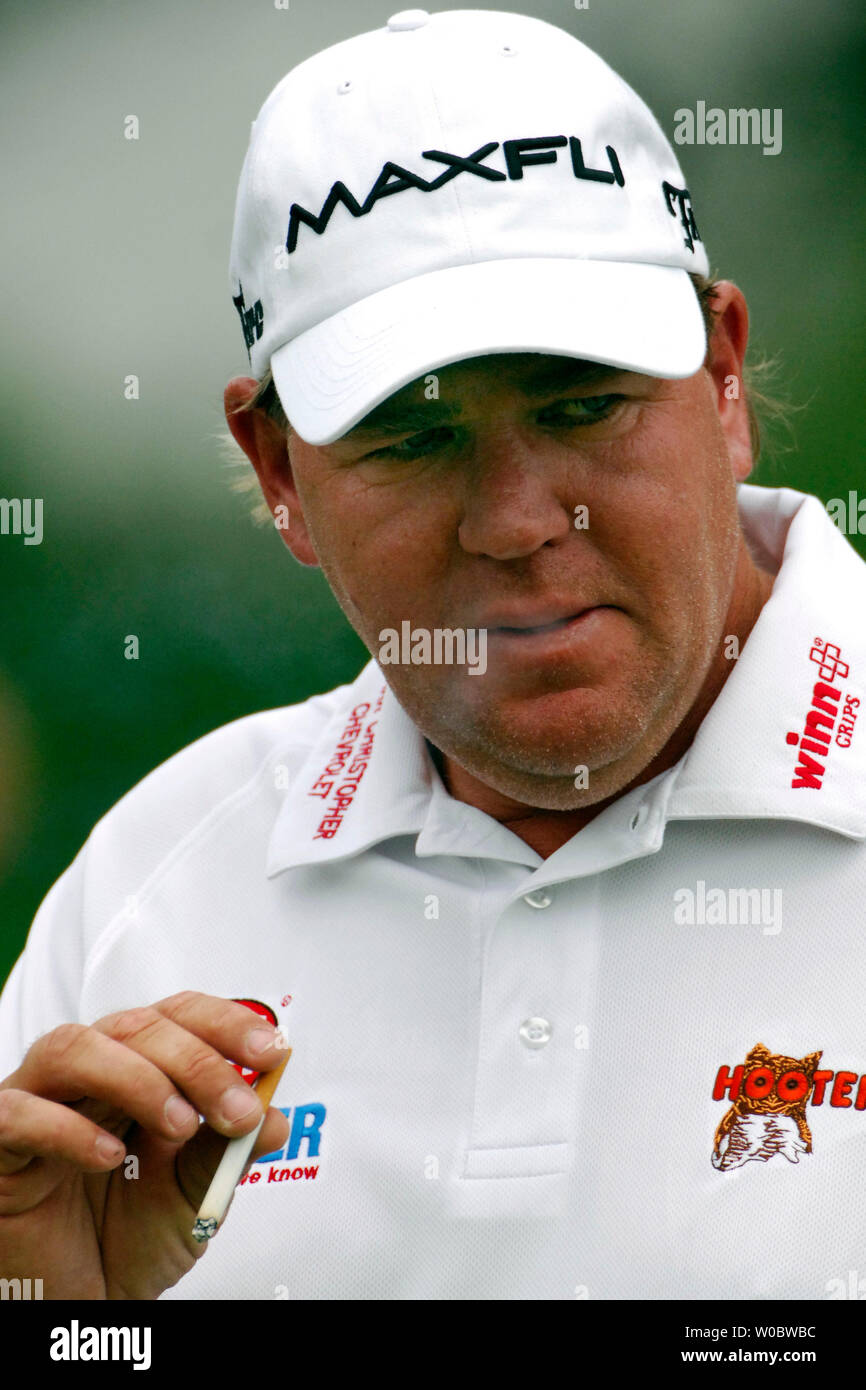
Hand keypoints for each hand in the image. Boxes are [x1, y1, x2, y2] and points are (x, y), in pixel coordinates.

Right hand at [0, 992, 289, 1298]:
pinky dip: (68, 1129)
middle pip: (135, 1026)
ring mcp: (36, 1100)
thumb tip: (276, 1117)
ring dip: (138, 1078)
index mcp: (137, 1068)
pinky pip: (19, 1113)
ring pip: (74, 1047)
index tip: (273, 1052)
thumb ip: (225, 1152)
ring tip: (180, 1125)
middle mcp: (87, 1072)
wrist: (77, 1301)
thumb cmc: (129, 1239)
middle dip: (197, 1062)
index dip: (224, 1022)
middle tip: (239, 1111)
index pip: (177, 1016)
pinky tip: (109, 1156)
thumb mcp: (192, 1195)